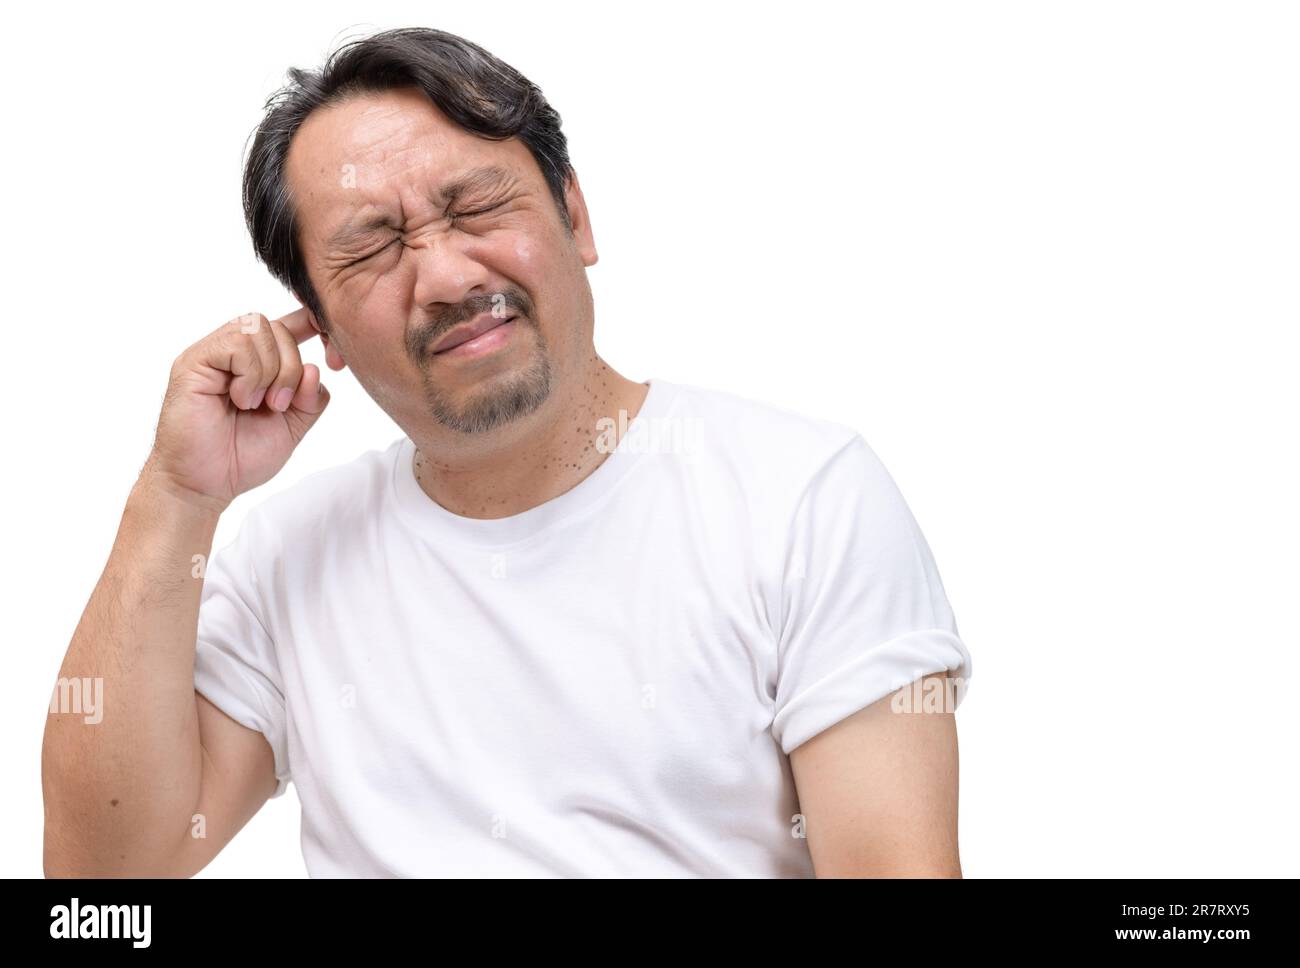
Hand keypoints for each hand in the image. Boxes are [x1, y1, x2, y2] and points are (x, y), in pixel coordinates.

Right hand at [143, 307, 330, 510]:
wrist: (205, 484)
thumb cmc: (241, 456)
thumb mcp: (292, 426)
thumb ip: (310, 398)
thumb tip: (314, 368)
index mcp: (257, 363)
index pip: (286, 326)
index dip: (310, 324)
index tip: (329, 342)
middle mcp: (232, 352)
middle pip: (277, 327)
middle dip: (291, 367)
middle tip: (278, 404)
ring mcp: (211, 354)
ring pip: (258, 327)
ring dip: (270, 371)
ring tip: (256, 404)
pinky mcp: (194, 361)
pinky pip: (237, 344)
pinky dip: (250, 375)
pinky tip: (241, 399)